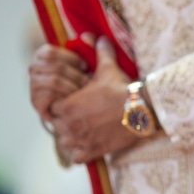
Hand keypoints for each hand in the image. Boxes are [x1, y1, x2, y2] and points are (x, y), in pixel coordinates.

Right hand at [29, 41, 89, 121]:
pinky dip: (64, 97)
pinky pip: (50, 96)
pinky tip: (71, 100)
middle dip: (75, 74)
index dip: (71, 58)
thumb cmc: (72, 79)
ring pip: (54, 81)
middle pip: (56, 66)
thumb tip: (88, 36)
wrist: (63, 105)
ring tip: (82, 92)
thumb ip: (84, 48)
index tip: (85, 66)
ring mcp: (32, 84)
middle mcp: (34, 67)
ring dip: (72, 86)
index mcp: (42, 54)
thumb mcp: (77, 62)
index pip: (52, 52)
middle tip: (87, 81)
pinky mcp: (34, 100)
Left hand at [51, 41, 140, 163]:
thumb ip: (99, 51)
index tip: (72, 101)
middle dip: (65, 120)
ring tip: (83, 129)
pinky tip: (89, 143)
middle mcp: (70, 126)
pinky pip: (77, 158)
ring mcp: (80, 141)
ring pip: (65, 143)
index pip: (53, 108)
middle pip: (58, 126)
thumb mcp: (108, 67)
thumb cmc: (120, 89)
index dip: (62, 103)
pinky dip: (80, 153)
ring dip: (71, 137)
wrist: (139, 111)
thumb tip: (97, 36)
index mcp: (69, 106)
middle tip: (79, 113)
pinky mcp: (92, 152)